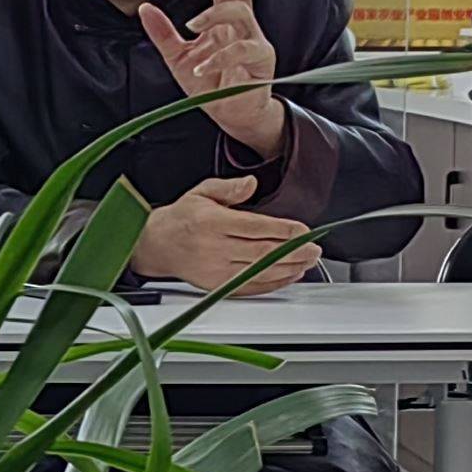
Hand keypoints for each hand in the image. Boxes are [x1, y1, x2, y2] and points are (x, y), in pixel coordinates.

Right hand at [131, 173, 320, 297]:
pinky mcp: (218, 286)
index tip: (303, 230)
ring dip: (289, 268)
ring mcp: (217, 271)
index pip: (255, 227)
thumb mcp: (202, 191)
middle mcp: (215, 248)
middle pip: (262, 252)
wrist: (157, 245)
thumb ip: (229, 187)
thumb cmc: (182, 218)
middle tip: (314, 249)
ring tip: (308, 262)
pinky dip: (274, 283)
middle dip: (293, 252)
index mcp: (212, 222)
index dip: (283, 230)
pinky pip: (251, 287)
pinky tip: (290, 275)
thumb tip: (251, 183)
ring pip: (260, 272)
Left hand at [140, 0, 290, 159]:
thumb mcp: (178, 57)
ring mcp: (254, 41)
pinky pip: (243, 50)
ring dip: (213, 16)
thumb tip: (145, 8)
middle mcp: (241, 26)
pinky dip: (219, 58)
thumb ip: (163, 34)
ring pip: (242, 13)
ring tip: (191, 28)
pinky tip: (201, 68)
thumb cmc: (210, 83)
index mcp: (224, 21)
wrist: (230, 114)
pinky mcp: (261, 60)